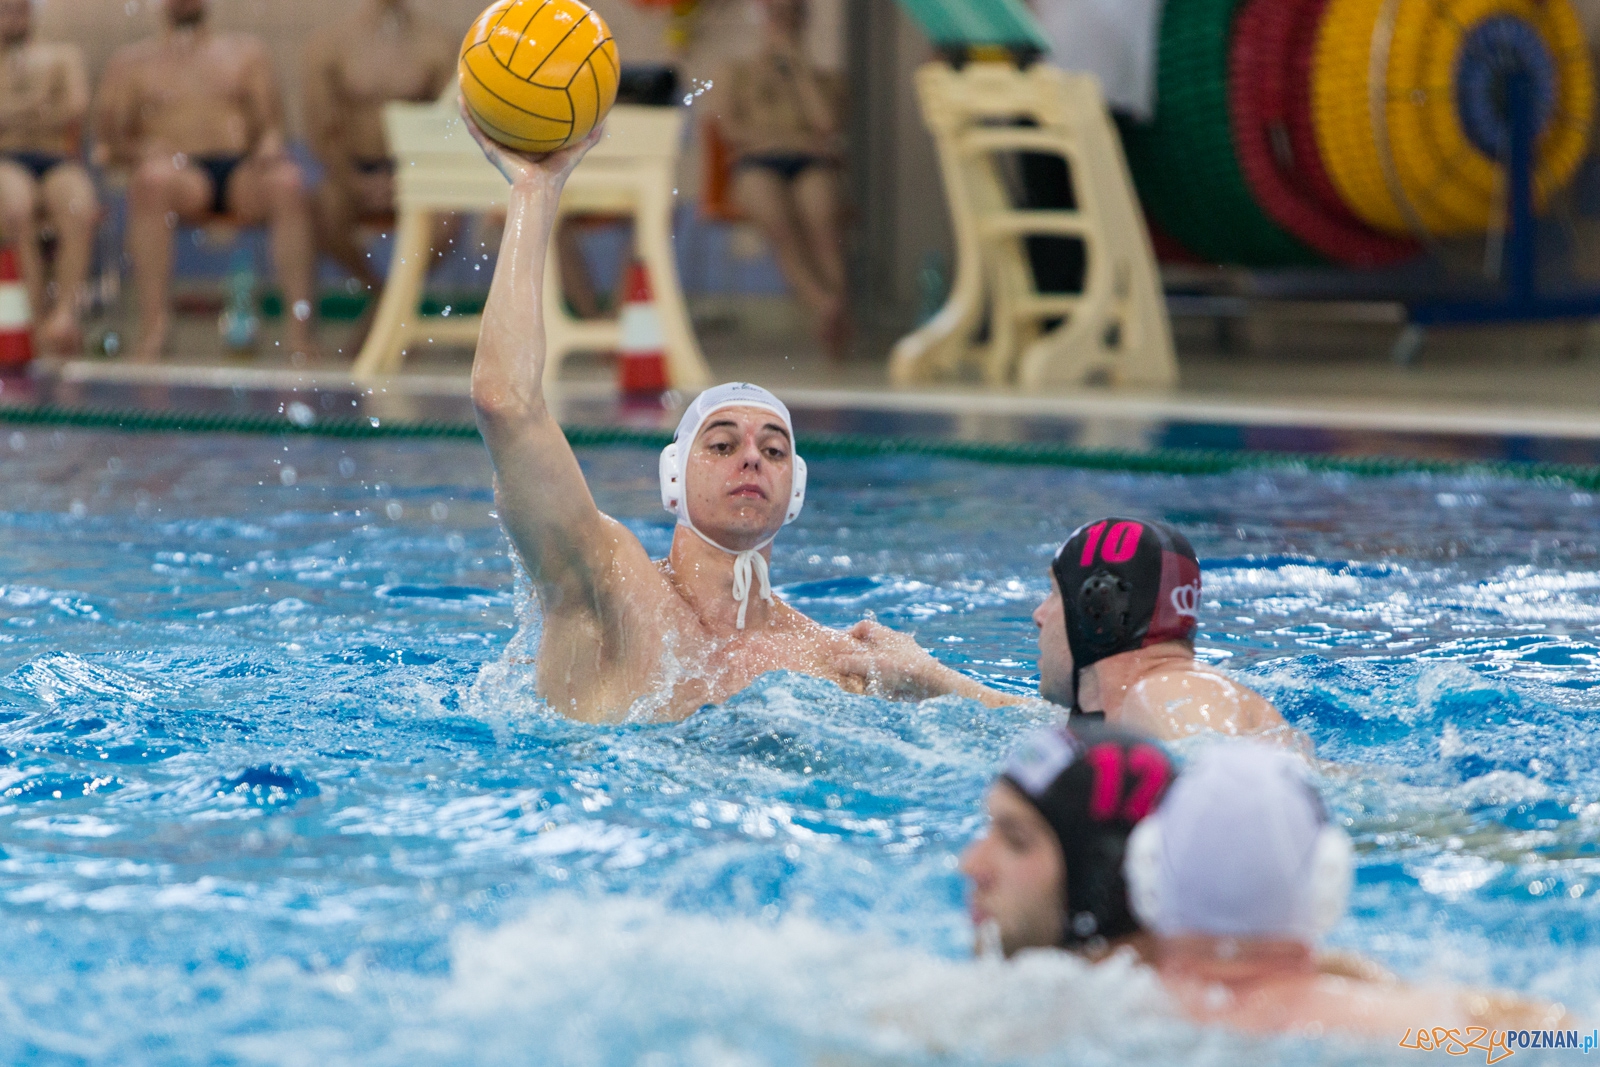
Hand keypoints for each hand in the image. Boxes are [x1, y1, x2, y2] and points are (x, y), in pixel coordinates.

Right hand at [458, 97, 601, 189]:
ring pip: (482, 122)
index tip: (519, 87)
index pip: (522, 122)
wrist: (539, 190)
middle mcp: (510, 144)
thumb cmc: (556, 175)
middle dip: (495, 102)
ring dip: (473, 105)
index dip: (520, 107)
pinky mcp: (490, 150)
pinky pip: (475, 130)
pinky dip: (467, 116)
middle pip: (500, 120)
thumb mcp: (574, 149)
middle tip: (490, 79)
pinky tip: (461, 100)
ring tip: (464, 84)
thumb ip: (589, 137)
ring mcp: (497, 147)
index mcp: (527, 144)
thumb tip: (606, 121)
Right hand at [834, 619, 941, 698]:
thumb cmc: (902, 667)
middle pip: (869, 646)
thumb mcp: (872, 664)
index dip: (850, 634)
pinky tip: (874, 690)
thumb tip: (834, 662)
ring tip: (858, 681)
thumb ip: (851, 662)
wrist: (931, 683)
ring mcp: (900, 658)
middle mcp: (893, 644)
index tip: (841, 648)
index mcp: (885, 635)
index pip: (863, 627)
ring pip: (877, 662)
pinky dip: (878, 682)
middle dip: (857, 657)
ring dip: (867, 671)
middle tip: (846, 668)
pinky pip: (887, 675)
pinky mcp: (906, 674)